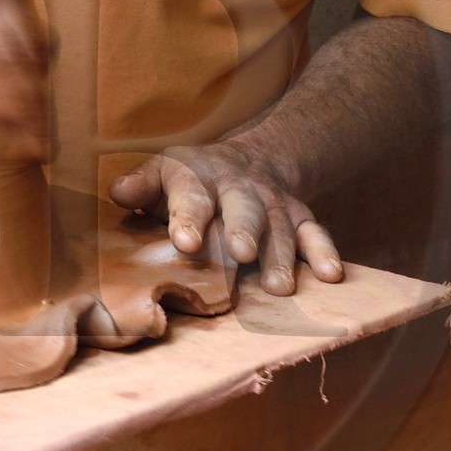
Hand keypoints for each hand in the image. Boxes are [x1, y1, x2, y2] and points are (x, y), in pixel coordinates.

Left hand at [108, 140, 343, 295]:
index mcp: (199, 178)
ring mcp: (274, 204)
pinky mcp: (300, 218)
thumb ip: (141, 186)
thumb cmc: (191, 181)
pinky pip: (315, 233)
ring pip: (280, 228)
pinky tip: (332, 276)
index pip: (192, 196)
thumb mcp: (162, 174)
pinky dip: (325, 253)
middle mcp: (241, 190)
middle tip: (241, 254)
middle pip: (244, 209)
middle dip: (244, 231)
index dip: (188, 218)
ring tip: (281, 287)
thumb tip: (118, 193)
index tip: (185, 242)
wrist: (249, 162)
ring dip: (282, 256)